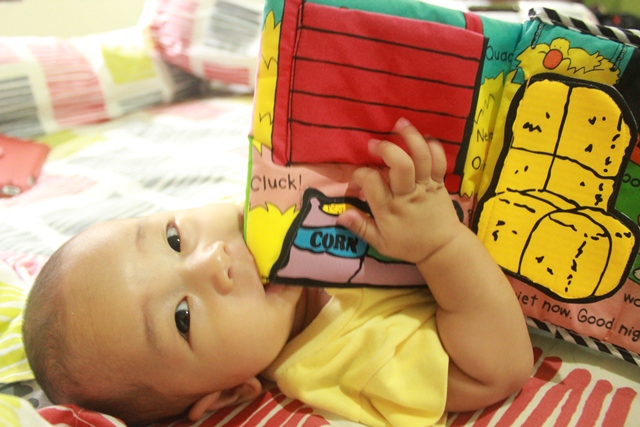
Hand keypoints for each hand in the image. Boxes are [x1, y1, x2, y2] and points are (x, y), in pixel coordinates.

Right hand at [337, 118, 463, 264]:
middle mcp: (408, 195)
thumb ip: (360, 227)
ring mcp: (426, 187)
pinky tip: (423, 138)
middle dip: (386, 149)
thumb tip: (341, 214)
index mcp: (390, 209)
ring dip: (411, 138)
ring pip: (421, 158)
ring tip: (399, 124)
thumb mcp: (380, 243)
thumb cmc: (408, 245)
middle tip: (374, 144)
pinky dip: (433, 147)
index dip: (360, 175)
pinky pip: (439, 162)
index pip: (372, 182)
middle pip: (400, 165)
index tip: (357, 178)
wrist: (442, 248)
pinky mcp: (440, 183)